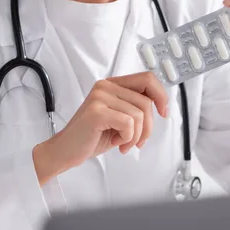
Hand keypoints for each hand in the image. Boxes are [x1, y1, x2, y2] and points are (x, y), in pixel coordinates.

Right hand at [33, 72, 167, 184]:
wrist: (66, 151)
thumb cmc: (93, 136)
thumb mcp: (119, 118)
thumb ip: (135, 107)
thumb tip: (161, 104)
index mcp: (112, 84)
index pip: (147, 79)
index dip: (161, 96)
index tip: (163, 113)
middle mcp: (105, 86)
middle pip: (146, 102)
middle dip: (147, 128)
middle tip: (136, 141)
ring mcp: (100, 97)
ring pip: (139, 115)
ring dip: (135, 136)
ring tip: (122, 143)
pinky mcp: (97, 112)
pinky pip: (128, 124)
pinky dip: (127, 138)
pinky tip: (116, 142)